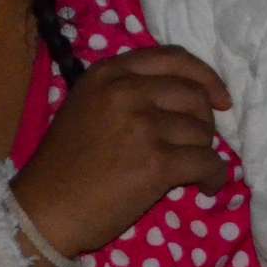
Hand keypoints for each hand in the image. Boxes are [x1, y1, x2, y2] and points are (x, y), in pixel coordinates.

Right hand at [10, 45, 232, 258]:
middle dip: (205, 121)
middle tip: (195, 144)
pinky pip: (208, 162)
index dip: (204, 76)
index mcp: (108, 73)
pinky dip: (215, 176)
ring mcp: (142, 125)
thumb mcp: (87, 105)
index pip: (172, 58)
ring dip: (205, 152)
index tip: (219, 98)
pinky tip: (205, 185)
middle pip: (194, 95)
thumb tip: (184, 97)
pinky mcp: (156, 162)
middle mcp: (126, 91)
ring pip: (203, 131)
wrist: (47, 207)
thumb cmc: (66, 162)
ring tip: (193, 169)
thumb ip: (126, 90)